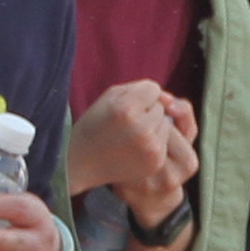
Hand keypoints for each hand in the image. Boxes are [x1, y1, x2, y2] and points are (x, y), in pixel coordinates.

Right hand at [62, 80, 198, 217]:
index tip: (123, 107)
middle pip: (160, 107)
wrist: (81, 162)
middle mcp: (141, 129)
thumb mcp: (110, 97)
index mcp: (126, 109)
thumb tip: (168, 98)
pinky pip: (165, 141)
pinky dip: (154, 142)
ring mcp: (150, 148)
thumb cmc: (95, 123)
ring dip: (153, 126)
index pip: (153, 89)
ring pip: (166, 123)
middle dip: (147, 111)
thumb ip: (141, 88)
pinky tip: (134, 148)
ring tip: (130, 136)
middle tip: (125, 124)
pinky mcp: (155, 162)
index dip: (139, 95)